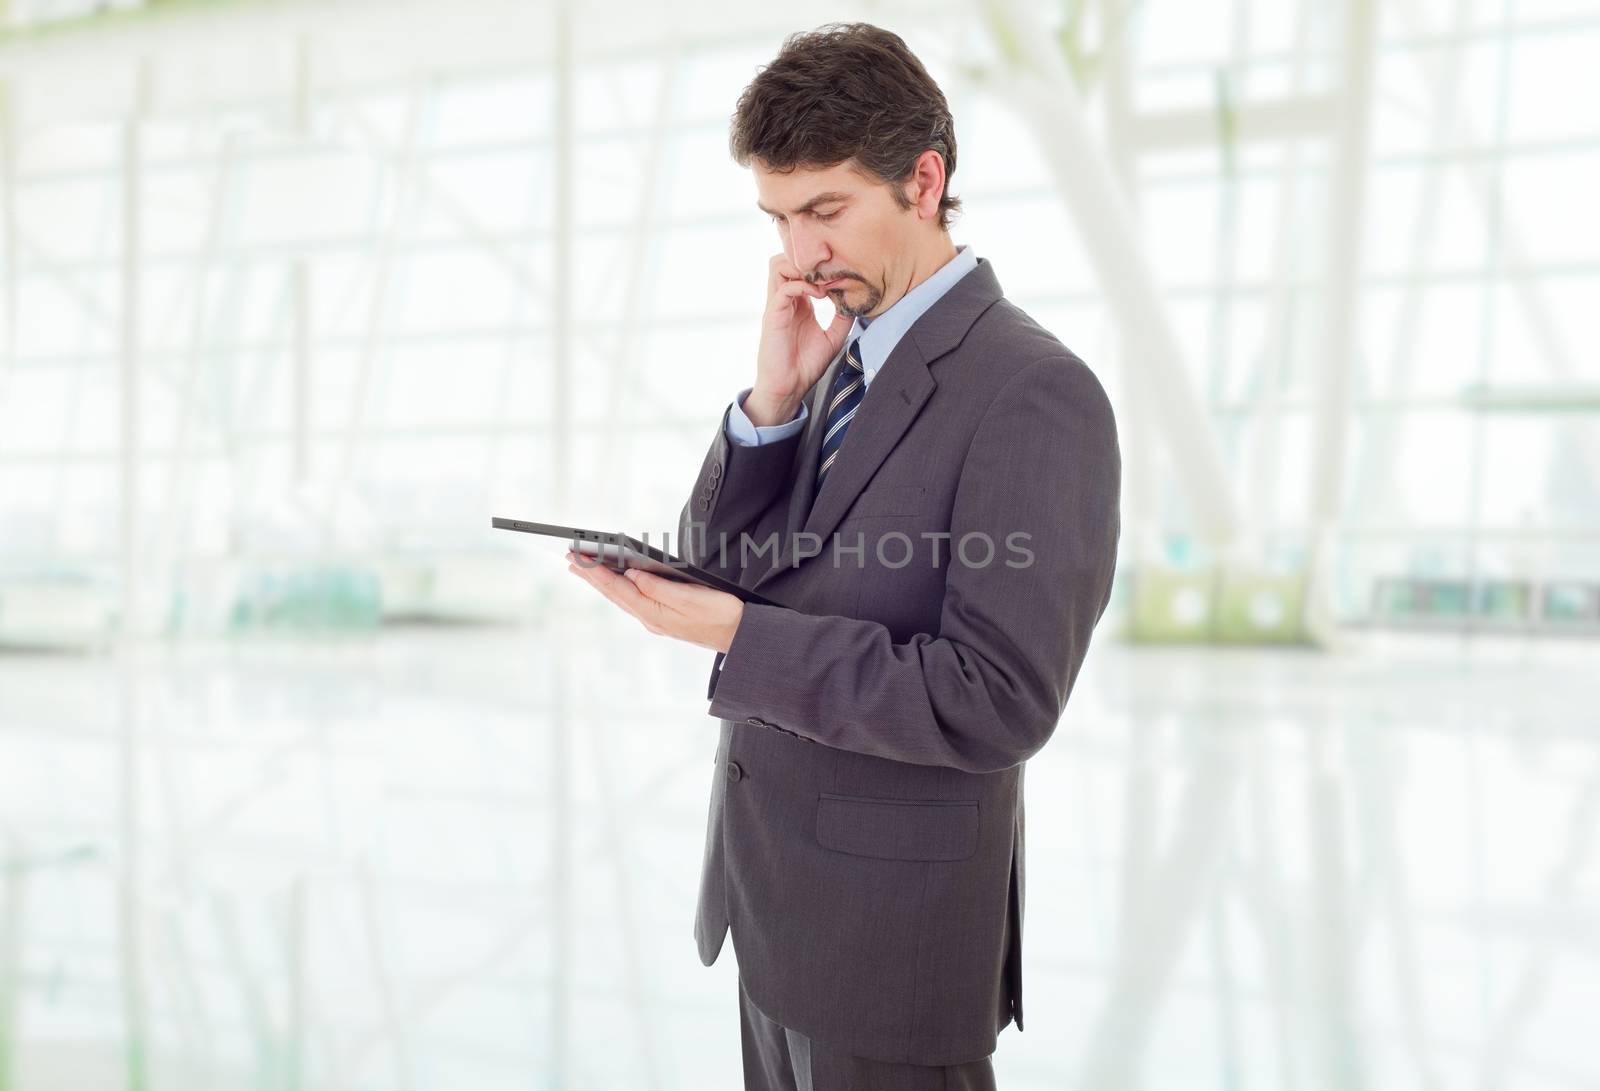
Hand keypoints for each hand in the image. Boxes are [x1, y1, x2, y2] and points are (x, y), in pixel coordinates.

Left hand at [565, 551, 744, 652]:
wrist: (740, 637)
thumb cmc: (721, 615)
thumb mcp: (690, 597)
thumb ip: (658, 586)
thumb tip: (632, 574)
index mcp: (653, 612)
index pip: (617, 587)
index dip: (594, 571)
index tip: (575, 556)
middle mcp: (650, 618)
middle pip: (614, 593)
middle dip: (591, 575)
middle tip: (569, 559)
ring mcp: (657, 619)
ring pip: (622, 597)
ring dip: (603, 582)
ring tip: (585, 569)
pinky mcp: (665, 617)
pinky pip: (634, 600)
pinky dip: (620, 588)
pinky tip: (616, 582)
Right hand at [748, 253, 853, 425]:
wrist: (789, 387)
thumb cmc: (806, 365)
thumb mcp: (833, 338)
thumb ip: (842, 318)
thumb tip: (855, 301)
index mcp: (798, 303)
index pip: (800, 269)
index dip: (819, 265)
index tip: (841, 272)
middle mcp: (785, 300)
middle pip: (785, 259)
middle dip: (806, 259)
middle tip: (829, 270)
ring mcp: (777, 306)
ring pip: (778, 266)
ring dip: (801, 267)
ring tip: (822, 282)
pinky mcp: (773, 315)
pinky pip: (783, 289)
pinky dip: (803, 286)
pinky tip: (820, 295)